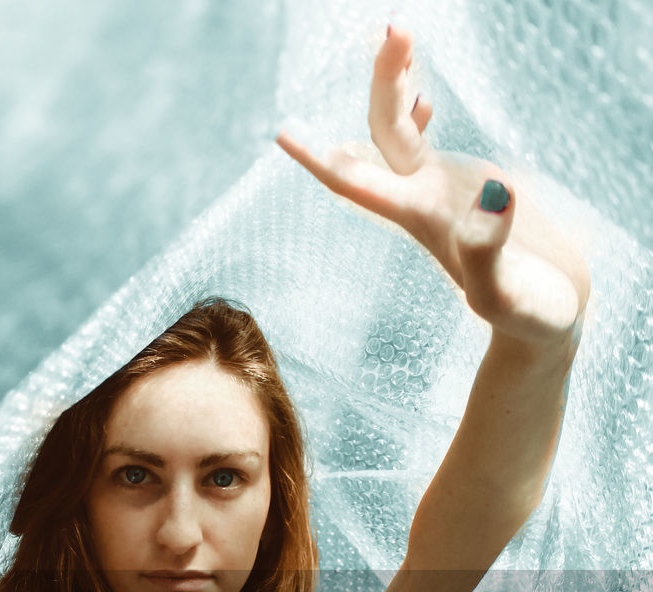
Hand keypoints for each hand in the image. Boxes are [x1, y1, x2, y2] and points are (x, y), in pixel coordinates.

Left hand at [276, 23, 589, 351]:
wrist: (549, 322)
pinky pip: (424, 144)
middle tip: (395, 27)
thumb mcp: (509, 292)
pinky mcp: (465, 188)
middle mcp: (421, 201)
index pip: (356, 183)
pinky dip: (416, 113)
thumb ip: (491, 247)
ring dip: (395, 86)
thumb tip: (491, 193)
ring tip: (399, 33)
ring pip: (398, 131)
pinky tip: (422, 97)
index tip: (282, 132)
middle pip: (379, 135)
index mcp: (420, 220)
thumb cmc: (529, 318)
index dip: (318, 160)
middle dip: (383, 82)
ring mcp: (441, 191)